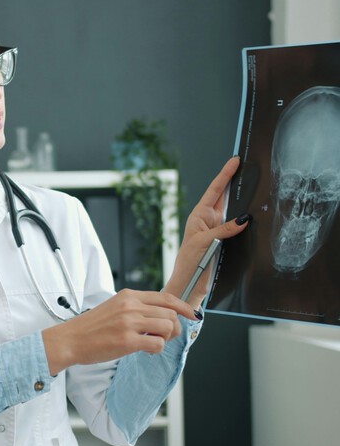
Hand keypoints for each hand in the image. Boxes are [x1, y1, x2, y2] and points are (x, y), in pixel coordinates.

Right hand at [42, 289, 195, 374]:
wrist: (71, 339)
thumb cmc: (91, 327)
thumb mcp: (114, 307)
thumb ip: (136, 307)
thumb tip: (161, 315)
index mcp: (128, 295)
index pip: (166, 297)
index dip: (183, 307)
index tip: (192, 314)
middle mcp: (130, 306)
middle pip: (170, 313)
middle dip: (174, 328)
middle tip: (163, 336)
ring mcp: (129, 322)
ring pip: (167, 327)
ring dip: (165, 339)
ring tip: (151, 342)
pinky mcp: (127, 340)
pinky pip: (157, 343)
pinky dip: (156, 349)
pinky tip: (144, 350)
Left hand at [162, 156, 250, 307]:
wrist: (190, 285)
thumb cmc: (190, 263)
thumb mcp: (205, 242)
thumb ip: (224, 230)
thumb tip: (244, 218)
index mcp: (199, 216)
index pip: (215, 190)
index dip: (225, 175)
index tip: (235, 160)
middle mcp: (208, 220)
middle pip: (225, 197)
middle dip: (236, 182)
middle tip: (249, 167)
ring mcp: (217, 230)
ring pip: (234, 212)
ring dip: (243, 201)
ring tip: (255, 185)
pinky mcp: (225, 241)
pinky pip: (238, 227)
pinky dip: (246, 221)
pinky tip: (256, 216)